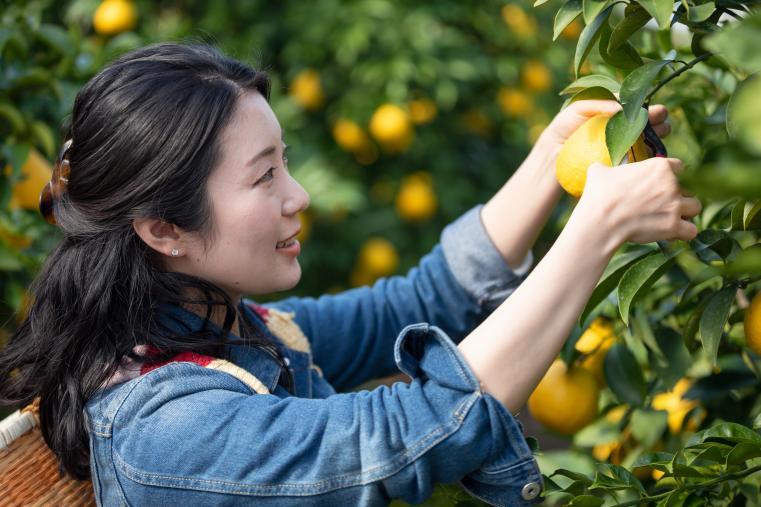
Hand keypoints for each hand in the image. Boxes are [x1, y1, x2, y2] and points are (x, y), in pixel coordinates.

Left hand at [538, 100, 670, 149]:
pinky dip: (650, 153)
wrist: (553, 155)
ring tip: (662, 132)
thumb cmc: (564, 128)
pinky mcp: (621, 162)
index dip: (647, 107)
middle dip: (658, 119)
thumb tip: (622, 106)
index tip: (653, 110)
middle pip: (648, 120)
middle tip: (661, 120)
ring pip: (649, 137)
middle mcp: (623, 127)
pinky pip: (641, 157)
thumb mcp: (578, 109)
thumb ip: (599, 103)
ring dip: (659, 133)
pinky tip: (653, 150)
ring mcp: (624, 145)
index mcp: (615, 111)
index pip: (637, 106)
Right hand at [577, 157, 700, 245]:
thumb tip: (600, 169)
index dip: (670, 176)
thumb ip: (607, 168)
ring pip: (695, 207)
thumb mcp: (599, 172)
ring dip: (685, 213)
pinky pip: (691, 230)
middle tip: (659, 205)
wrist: (599, 221)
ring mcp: (675, 205)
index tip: (660, 184)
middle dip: (676, 196)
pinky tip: (673, 233)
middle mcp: (672, 184)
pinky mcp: (673, 226)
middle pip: (688, 188)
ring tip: (670, 218)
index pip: (678, 166)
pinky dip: (684, 232)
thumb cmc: (598, 196)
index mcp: (659, 166)